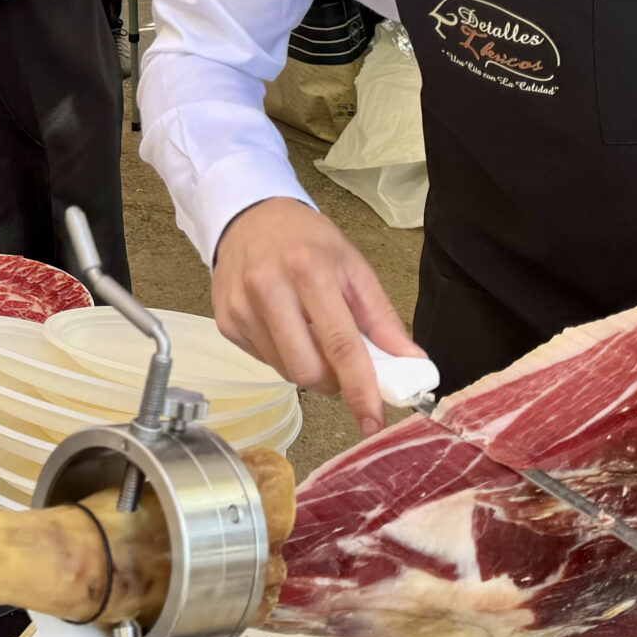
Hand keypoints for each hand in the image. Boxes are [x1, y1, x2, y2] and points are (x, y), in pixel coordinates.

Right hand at [210, 197, 422, 436]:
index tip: (373, 419)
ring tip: (312, 337)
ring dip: (309, 369)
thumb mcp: (353, 267)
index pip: (340, 344)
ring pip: (285, 372)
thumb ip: (382, 318)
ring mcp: (241, 309)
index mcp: (308, 270)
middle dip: (333, 382)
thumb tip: (411, 363)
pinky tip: (285, 328)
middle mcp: (268, 289)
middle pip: (307, 369)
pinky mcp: (225, 322)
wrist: (249, 217)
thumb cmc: (307, 241)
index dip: (359, 388)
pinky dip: (284, 357)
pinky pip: (265, 362)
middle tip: (343, 365)